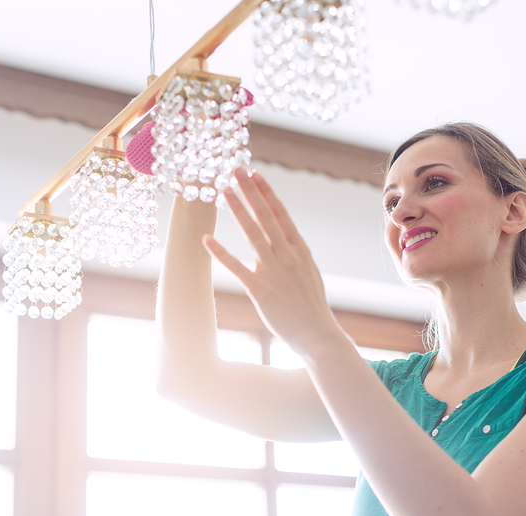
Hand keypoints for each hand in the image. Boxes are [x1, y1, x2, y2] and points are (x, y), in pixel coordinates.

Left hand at [202, 169, 339, 353]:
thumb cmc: (312, 307)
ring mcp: (274, 272)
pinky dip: (221, 253)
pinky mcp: (261, 290)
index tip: (256, 175)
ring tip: (224, 192)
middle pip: (266, 217)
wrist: (318, 334)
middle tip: (237, 171)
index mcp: (300, 250)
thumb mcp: (309, 273)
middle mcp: (287, 256)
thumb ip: (297, 255)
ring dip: (238, 211)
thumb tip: (289, 241)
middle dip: (250, 192)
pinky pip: (237, 268)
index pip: (281, 214)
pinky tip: (207, 240)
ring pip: (253, 234)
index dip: (267, 193)